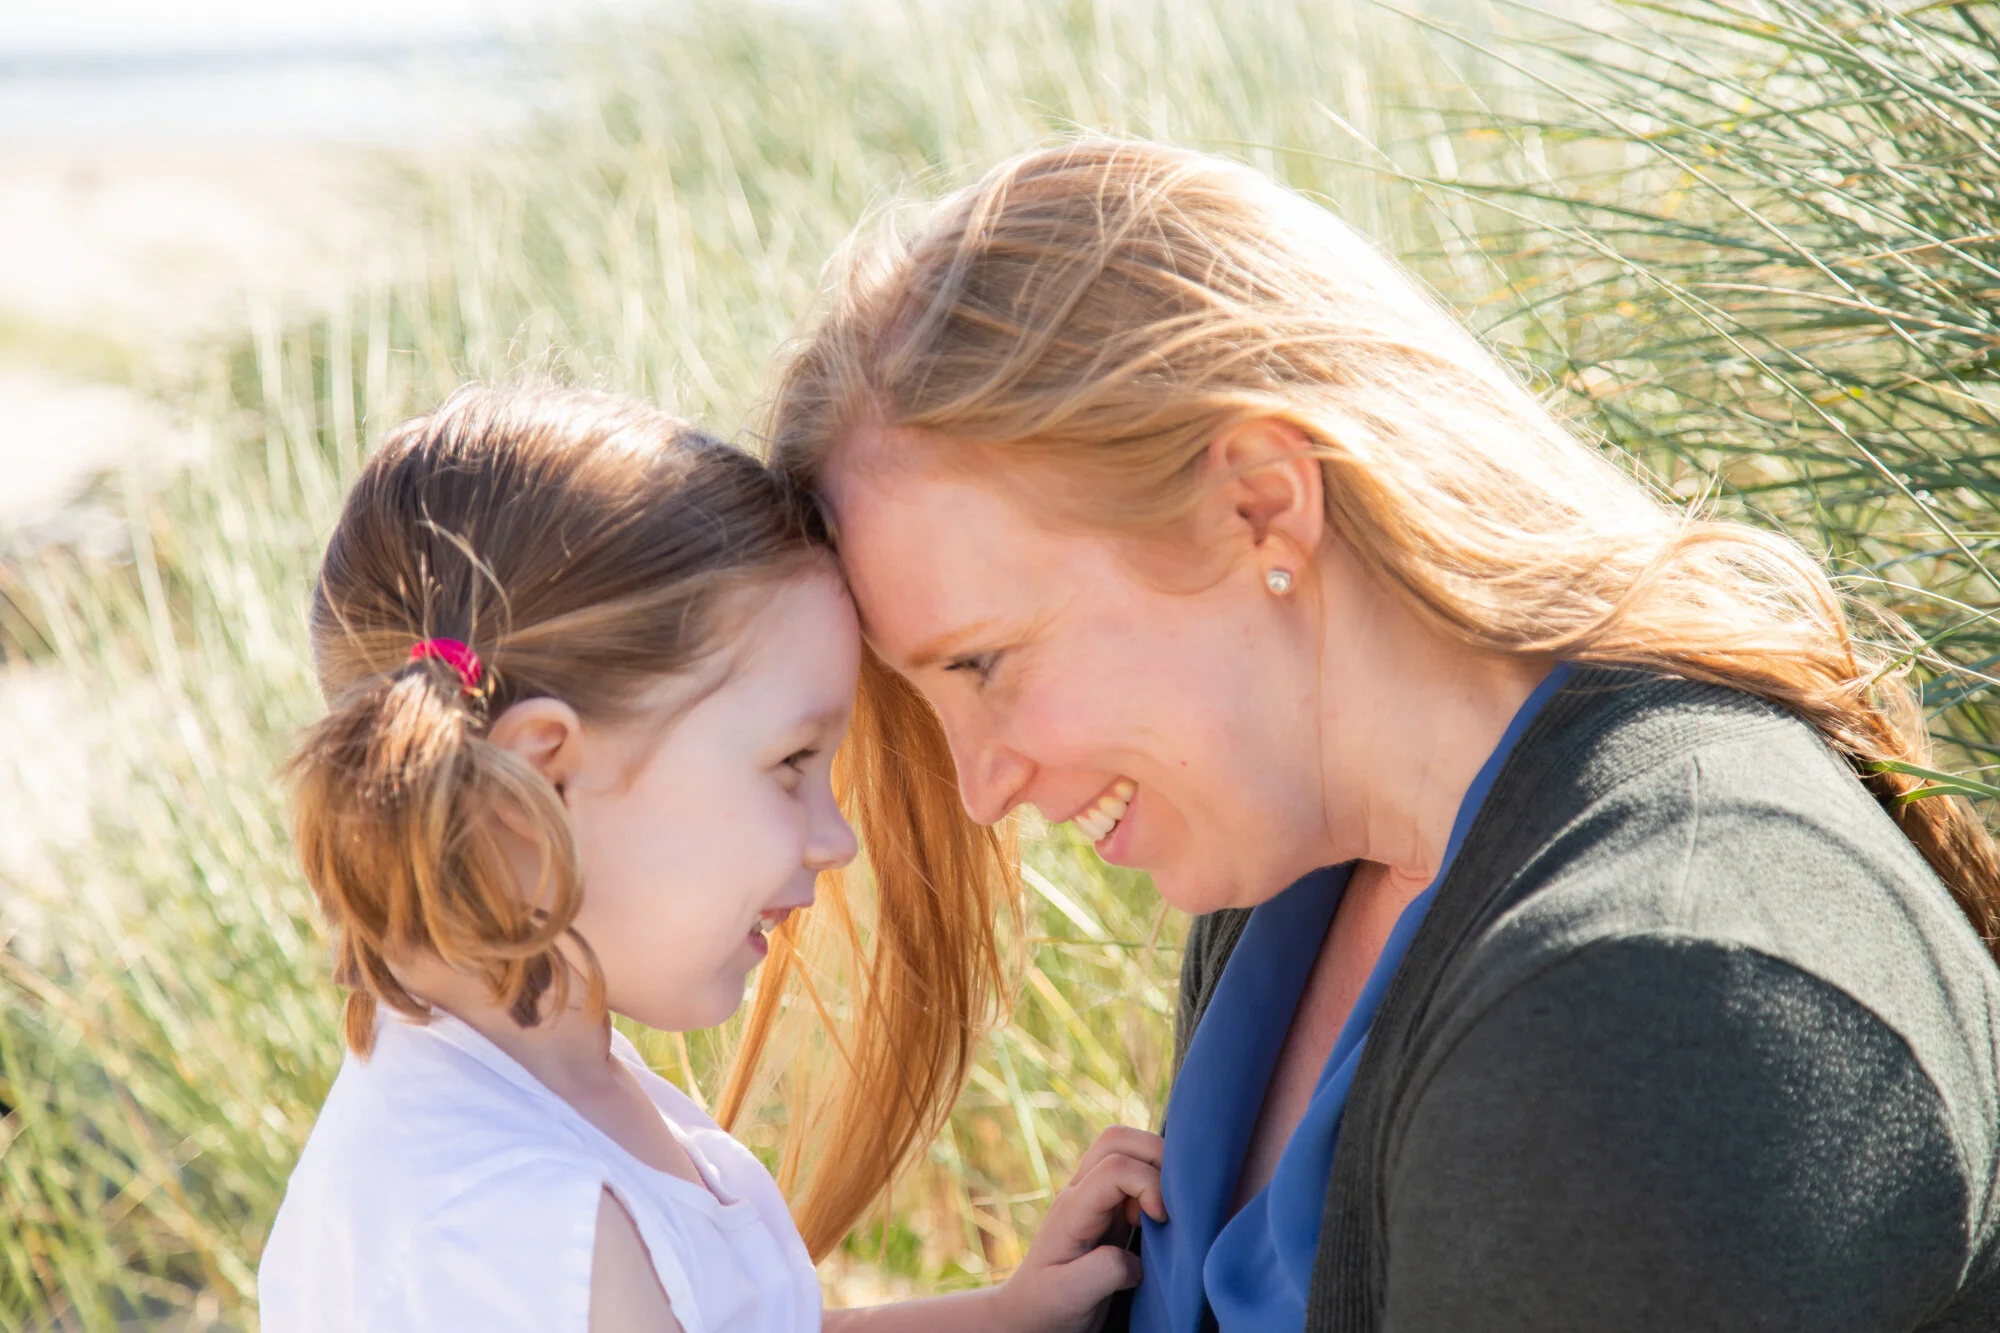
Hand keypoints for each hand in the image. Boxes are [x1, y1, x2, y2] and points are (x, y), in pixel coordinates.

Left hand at [991, 1126, 1165, 1332]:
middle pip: (1118, 1139)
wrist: (1032, 1312)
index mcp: (1072, 1209)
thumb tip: (1135, 1259)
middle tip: (1171, 1202)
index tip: (1160, 1220)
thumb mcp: (1071, 1295)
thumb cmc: (1048, 1305)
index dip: (1148, 1184)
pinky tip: (1155, 1219)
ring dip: (1155, 1168)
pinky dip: (1154, 1182)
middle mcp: (1081, 1192)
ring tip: (1162, 1211)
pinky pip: (1132, 1171)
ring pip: (1126, 1148)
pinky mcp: (1107, 1207)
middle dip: (1156, 1158)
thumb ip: (1105, 1271)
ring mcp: (1093, 1195)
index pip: (1115, 1168)